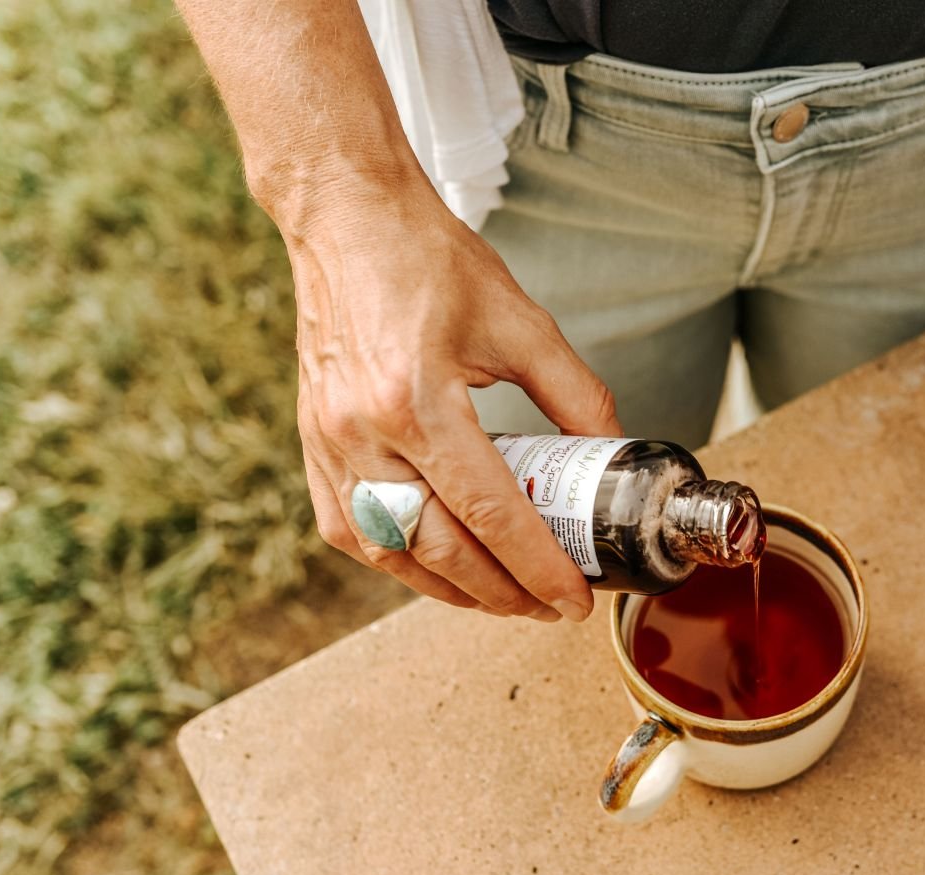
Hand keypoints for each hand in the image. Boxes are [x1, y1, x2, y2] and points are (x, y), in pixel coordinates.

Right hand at [288, 180, 619, 619]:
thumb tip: (612, 454)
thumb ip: (577, 397)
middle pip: (441, 548)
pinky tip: (436, 566)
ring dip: (448, 588)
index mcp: (418, 401)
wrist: (347, 218)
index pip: (492, 512)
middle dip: (501, 592)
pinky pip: (349, 528)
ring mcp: (328, 442)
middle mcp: (364, 432)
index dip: (539, 566)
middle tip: (546, 606)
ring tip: (501, 597)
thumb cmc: (428, 260)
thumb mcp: (522, 324)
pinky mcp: (312, 443)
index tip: (574, 597)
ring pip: (390, 551)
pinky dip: (397, 559)